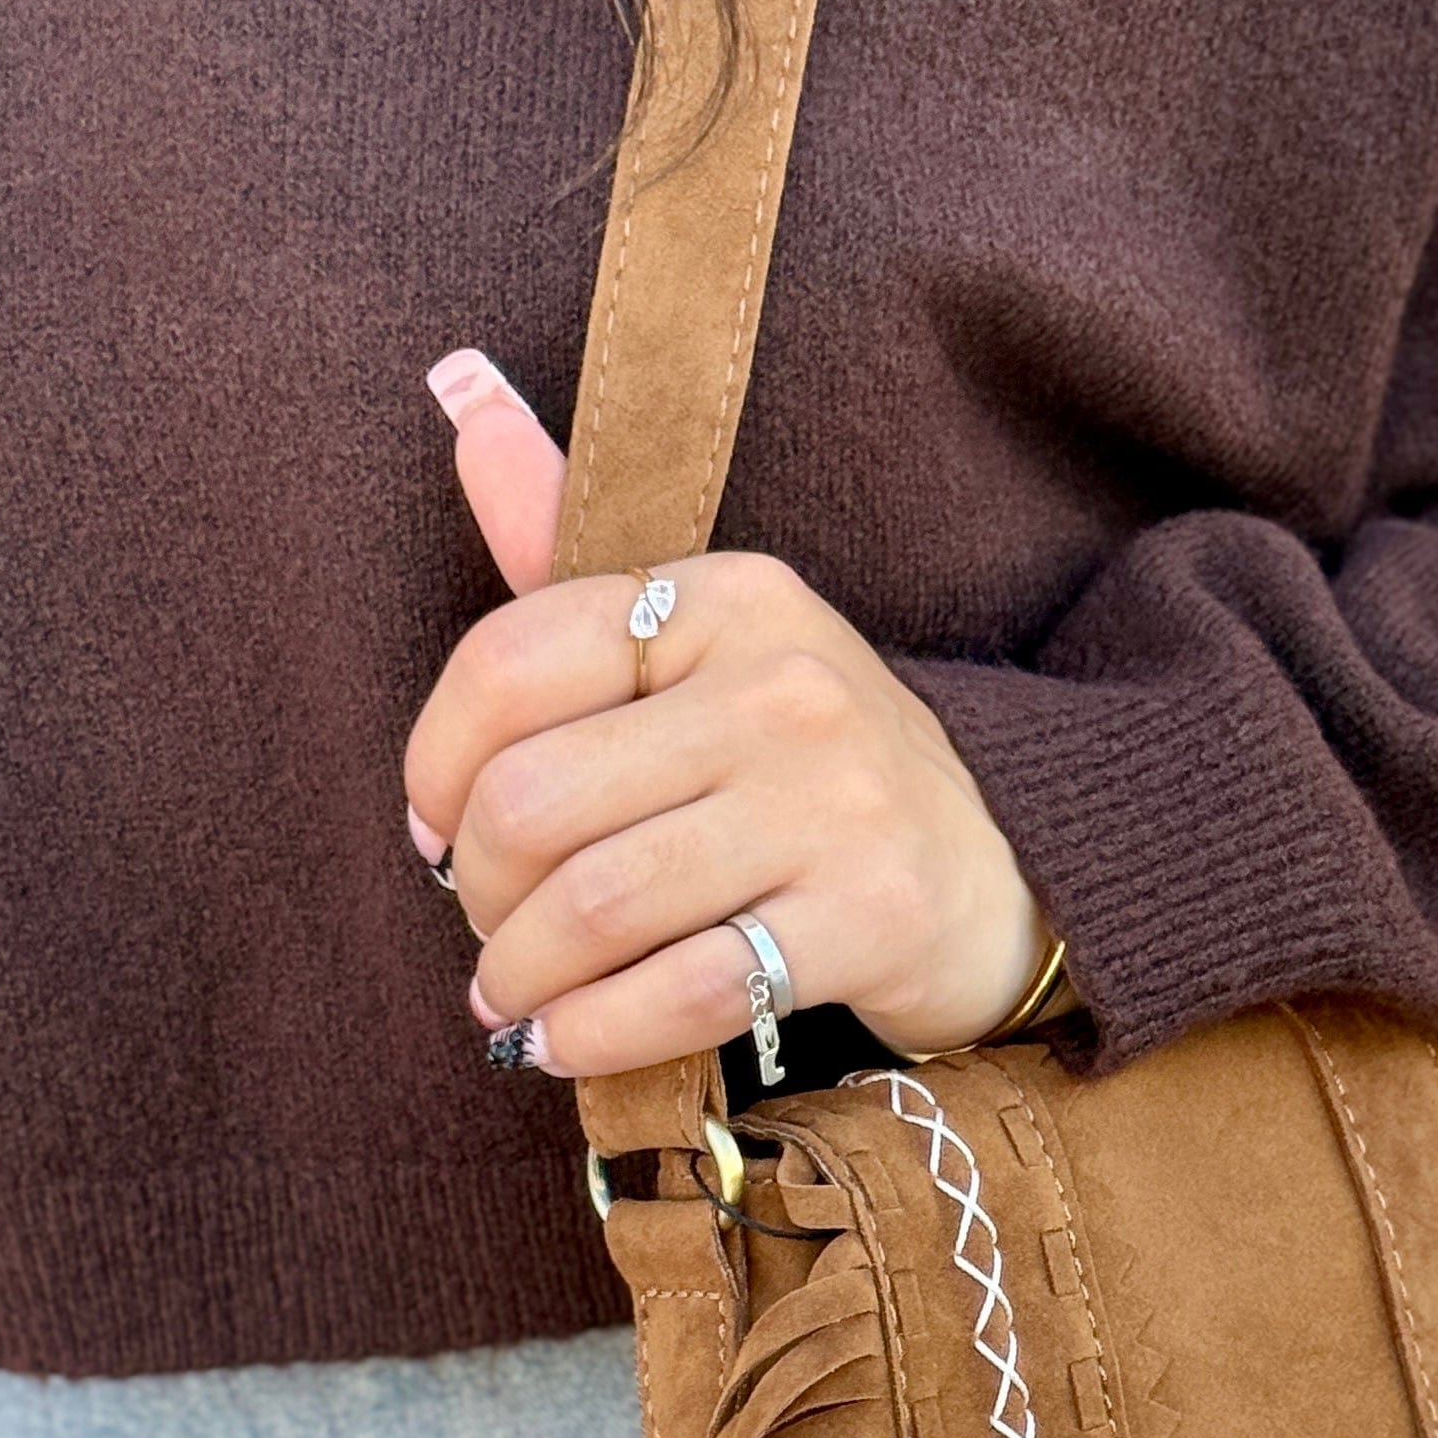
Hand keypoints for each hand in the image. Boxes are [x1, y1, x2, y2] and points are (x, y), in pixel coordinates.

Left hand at [403, 351, 1046, 1076]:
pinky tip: (563, 1045)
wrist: (1003, 866)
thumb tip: (458, 391)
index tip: (436, 833)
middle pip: (533, 802)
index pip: (506, 665)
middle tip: (490, 936)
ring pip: (595, 906)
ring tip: (515, 1001)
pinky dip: (594, 1034)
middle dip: (477, 896)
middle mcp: (783, 683)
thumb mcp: (702, 638)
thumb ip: (568, 545)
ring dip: (523, 978)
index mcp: (726, 594)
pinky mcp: (871, 918)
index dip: (433, 769)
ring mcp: (835, 802)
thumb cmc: (807, 765)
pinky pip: (682, 991)